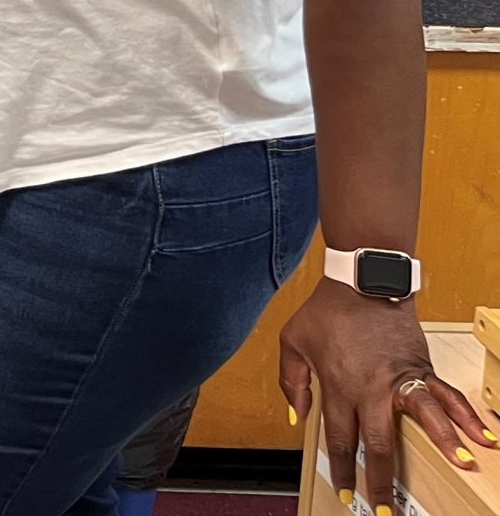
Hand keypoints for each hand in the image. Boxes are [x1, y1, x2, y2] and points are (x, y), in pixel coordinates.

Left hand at [283, 279, 498, 509]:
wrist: (362, 280)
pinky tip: (485, 436)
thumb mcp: (292, 342)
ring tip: (463, 468)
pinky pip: (447, 395)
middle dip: (383, 480)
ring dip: (445, 444)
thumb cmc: (325, 312)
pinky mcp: (422, 367)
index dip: (344, 468)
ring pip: (426, 418)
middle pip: (380, 443)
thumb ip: (292, 381)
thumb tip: (298, 417)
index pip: (341, 438)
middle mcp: (373, 388)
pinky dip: (467, 415)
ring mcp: (401, 378)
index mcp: (339, 386)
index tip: (349, 493)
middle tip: (388, 510)